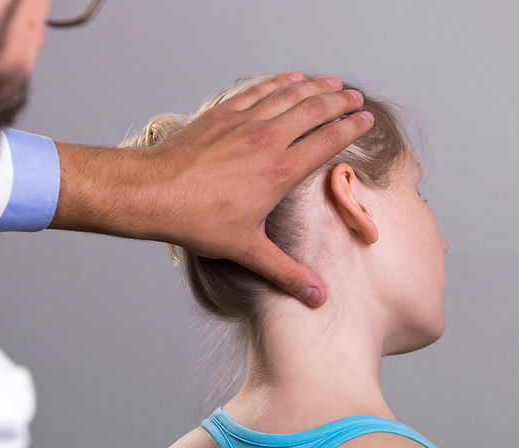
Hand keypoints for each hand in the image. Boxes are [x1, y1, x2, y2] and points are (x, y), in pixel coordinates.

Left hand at [51, 72, 372, 306]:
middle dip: (340, 101)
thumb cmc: (197, 220)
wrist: (152, 192)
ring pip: (289, 94)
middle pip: (315, 109)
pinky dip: (278, 82)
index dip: (352, 127)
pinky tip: (289, 79)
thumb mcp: (246, 249)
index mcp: (280, 171)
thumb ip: (285, 272)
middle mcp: (268, 139)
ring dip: (314, 86)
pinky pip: (259, 89)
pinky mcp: (222, 113)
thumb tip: (316, 297)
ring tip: (331, 82)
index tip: (366, 119)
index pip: (328, 140)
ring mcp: (244, 122)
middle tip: (355, 96)